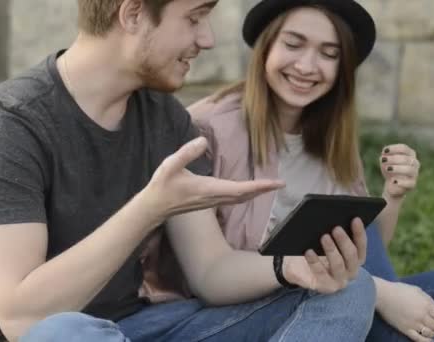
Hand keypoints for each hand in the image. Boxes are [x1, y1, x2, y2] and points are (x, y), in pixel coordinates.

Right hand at [144, 137, 283, 219]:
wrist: (154, 207)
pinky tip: (248, 191)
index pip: (241, 189)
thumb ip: (187, 152)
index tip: (276, 183)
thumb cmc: (162, 186)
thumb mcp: (170, 165)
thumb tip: (203, 141)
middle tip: (280, 184)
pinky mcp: (209, 202)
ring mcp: (212, 202)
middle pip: (245, 196)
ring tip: (268, 186)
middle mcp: (214, 197)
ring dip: (255, 193)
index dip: (260, 186)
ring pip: (240, 199)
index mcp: (209, 189)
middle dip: (263, 190)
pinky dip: (245, 194)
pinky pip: (233, 199)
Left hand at [282, 218, 366, 293]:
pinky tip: (308, 251)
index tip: (355, 218)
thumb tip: (336, 216)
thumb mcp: (327, 242)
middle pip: (351, 255)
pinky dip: (314, 262)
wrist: (300, 269)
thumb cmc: (318, 251)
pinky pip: (321, 274)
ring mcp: (340, 281)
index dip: (359, 232)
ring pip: (338, 265)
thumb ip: (335, 233)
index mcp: (356, 258)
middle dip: (344, 241)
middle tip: (336, 228)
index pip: (361, 245)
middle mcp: (352, 271)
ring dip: (331, 250)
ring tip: (324, 237)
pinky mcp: (326, 287)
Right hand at [376, 280, 433, 341]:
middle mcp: (422, 315)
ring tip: (430, 330)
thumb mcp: (417, 290)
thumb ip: (428, 300)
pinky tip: (429, 340)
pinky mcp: (405, 329)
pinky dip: (426, 341)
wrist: (382, 295)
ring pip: (430, 334)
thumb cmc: (399, 290)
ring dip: (432, 332)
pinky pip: (419, 339)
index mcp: (426, 305)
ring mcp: (414, 324)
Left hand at [380, 144, 419, 198]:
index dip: (394, 149)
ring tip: (388, 169)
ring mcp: (414, 173)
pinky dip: (401, 182)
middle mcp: (414, 162)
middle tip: (383, 160)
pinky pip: (409, 183)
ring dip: (397, 168)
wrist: (392, 184)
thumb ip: (384, 157)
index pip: (404, 148)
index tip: (384, 152)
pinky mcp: (412, 184)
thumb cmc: (390, 169)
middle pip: (406, 158)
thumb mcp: (385, 162)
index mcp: (409, 154)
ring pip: (409, 169)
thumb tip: (383, 158)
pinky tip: (393, 181)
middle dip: (394, 159)